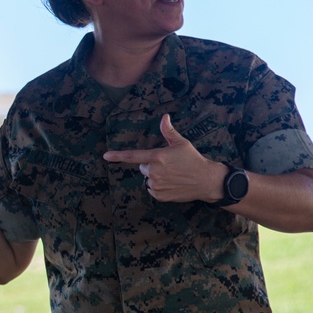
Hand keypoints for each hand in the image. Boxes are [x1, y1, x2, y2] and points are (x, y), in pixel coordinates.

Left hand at [102, 114, 224, 202]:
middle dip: (152, 165)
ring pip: (148, 179)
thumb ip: (168, 131)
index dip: (118, 156)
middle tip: (168, 165)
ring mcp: (156, 185)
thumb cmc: (193, 159)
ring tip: (172, 175)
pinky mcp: (159, 195)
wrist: (206, 181)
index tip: (105, 156)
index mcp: (157, 157)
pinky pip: (152, 190)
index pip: (133, 156)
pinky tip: (172, 184)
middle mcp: (154, 171)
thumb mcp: (181, 143)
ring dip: (156, 177)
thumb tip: (164, 117)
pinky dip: (159, 187)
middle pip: (143, 167)